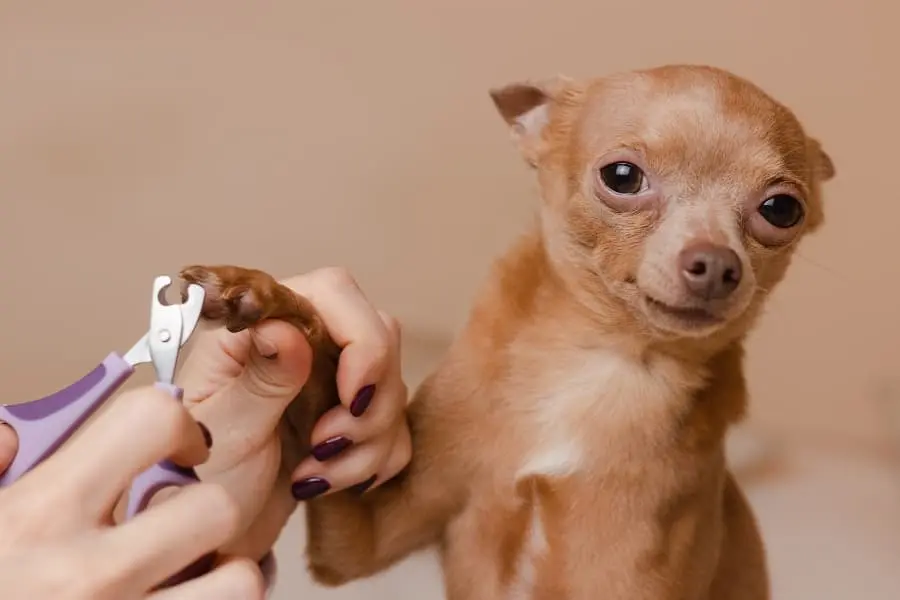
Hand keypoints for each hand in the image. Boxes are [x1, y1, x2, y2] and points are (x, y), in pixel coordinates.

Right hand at [0, 387, 263, 599]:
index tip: (174, 445)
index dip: (175, 423)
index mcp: (37, 516)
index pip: (150, 421)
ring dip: (222, 575)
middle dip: (206, 507)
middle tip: (178, 520)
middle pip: (217, 509)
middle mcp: (89, 576)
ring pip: (238, 584)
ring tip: (188, 575)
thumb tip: (13, 435)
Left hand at [178, 267, 410, 558]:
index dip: (359, 339)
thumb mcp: (223, 433)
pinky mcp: (349, 419)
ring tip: (313, 477)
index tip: (351, 397)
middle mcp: (298, 342)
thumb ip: (261, 380)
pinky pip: (396, 430)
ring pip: (392, 386)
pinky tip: (325, 485)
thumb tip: (287, 328)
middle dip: (367, 400)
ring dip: (367, 442)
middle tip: (324, 445)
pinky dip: (372, 463)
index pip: (333, 291)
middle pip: (377, 334)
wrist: (205, 540)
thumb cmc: (193, 483)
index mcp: (256, 327)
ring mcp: (328, 380)